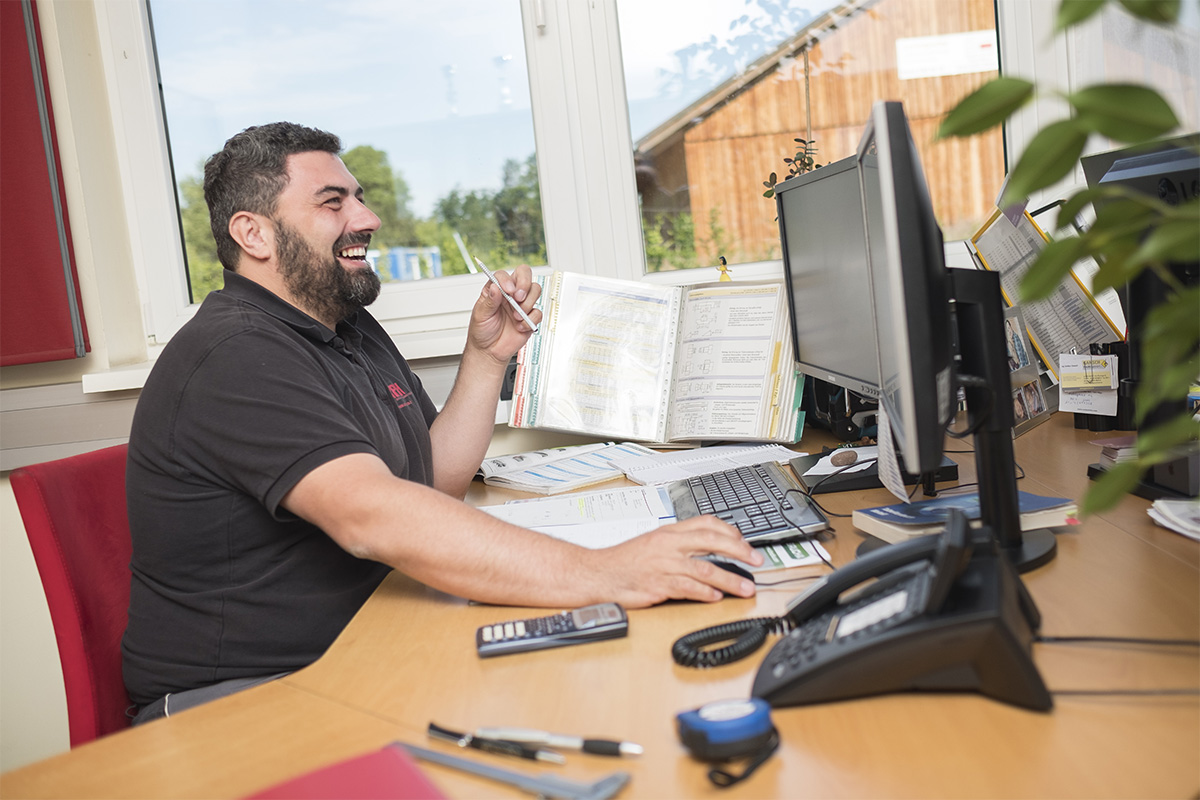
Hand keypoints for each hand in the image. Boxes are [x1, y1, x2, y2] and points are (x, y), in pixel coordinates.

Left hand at [468, 263, 542, 364]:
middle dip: (524, 284)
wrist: (489, 351)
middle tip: (518, 298)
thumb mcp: (480, 315)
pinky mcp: (530, 318)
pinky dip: (530, 320)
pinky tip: (519, 327)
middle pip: (524, 274)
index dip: (508, 280)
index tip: (508, 291)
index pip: (504, 275)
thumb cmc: (482, 331)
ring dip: (527, 303)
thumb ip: (489, 301)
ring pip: (535, 290)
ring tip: (516, 317)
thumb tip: (495, 287)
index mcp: (496, 290)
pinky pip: (538, 313)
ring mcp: (521, 305)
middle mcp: (510, 294)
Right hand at [587, 517, 764, 607]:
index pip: (707, 524)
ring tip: (745, 588)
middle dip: (740, 551)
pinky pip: (688, 588)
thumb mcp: (653, 542)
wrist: (598, 573)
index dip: (730, 532)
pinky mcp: (659, 584)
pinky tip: (716, 597)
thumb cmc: (624, 561)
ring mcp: (665, 564)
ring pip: (706, 568)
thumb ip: (679, 543)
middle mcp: (669, 545)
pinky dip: (705, 592)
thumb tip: (707, 547)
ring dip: (730, 580)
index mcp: (670, 532)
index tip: (745, 543)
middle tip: (757, 561)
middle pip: (713, 542)